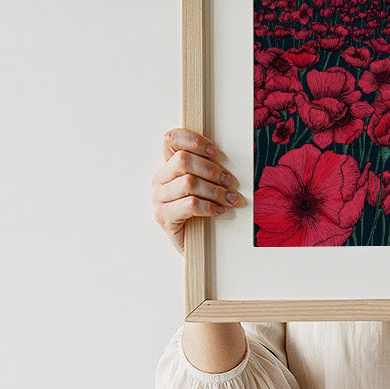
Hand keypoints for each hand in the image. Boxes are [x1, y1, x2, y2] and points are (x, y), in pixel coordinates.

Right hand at [152, 129, 242, 254]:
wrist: (198, 248)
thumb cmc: (205, 214)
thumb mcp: (208, 187)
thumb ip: (209, 170)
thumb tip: (229, 159)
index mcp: (169, 167)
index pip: (171, 140)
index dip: (192, 140)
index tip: (215, 151)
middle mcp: (160, 180)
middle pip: (182, 160)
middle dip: (211, 169)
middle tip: (229, 181)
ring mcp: (159, 199)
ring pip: (188, 182)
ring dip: (215, 190)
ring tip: (230, 199)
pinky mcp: (163, 217)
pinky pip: (190, 205)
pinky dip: (209, 206)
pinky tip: (220, 210)